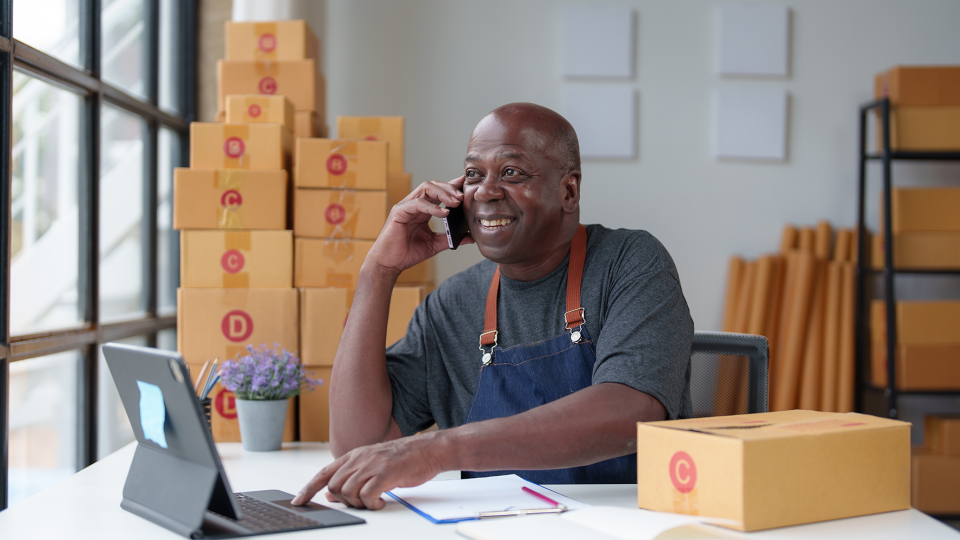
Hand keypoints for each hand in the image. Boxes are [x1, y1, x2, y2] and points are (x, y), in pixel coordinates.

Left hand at [291, 434, 446, 509]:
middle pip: (335, 487)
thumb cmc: (403, 459)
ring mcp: (372, 465)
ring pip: (348, 493)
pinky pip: (367, 496)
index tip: (298, 502)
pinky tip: (382, 502)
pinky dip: (372, 505)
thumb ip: (351, 477)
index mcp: (354, 455)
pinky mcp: (385, 474)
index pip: (324, 473)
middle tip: (362, 502)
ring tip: (374, 501)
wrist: (428, 450)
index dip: (308, 488)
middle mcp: (360, 458)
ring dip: (359, 504)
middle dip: (344, 501)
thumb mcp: (372, 465)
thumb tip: (330, 494)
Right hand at [366, 176, 474, 276]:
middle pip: (433, 185)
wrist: (390, 263)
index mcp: (423, 210)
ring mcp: (406, 206)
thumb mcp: (435, 244)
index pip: (438, 192)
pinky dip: (432, 207)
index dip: (452, 186)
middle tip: (463, 197)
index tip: (466, 185)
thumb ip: (451, 238)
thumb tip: (470, 237)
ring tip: (455, 202)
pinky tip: (444, 213)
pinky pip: (418, 203)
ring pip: (426, 188)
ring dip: (443, 193)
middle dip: (450, 188)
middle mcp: (415, 204)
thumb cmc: (408, 253)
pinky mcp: (399, 211)